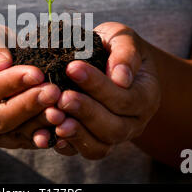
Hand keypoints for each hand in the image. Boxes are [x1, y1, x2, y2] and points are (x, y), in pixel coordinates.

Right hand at [0, 24, 65, 148]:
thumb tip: (0, 65)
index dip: (11, 83)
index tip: (36, 73)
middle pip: (0, 117)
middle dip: (28, 105)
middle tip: (53, 91)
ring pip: (15, 134)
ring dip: (39, 123)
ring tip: (61, 110)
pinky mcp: (9, 141)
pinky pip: (27, 142)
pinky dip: (45, 137)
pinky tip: (62, 127)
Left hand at [51, 22, 160, 158]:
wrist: (108, 63)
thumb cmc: (114, 48)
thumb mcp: (122, 39)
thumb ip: (125, 53)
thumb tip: (121, 78)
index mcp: (146, 96)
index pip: (125, 98)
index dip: (98, 86)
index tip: (72, 67)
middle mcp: (134, 122)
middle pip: (114, 128)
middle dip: (86, 111)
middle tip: (62, 96)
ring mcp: (114, 136)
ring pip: (99, 146)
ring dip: (75, 132)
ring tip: (53, 115)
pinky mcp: (93, 143)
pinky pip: (80, 151)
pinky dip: (64, 145)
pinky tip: (45, 132)